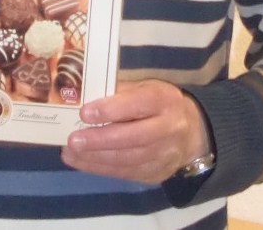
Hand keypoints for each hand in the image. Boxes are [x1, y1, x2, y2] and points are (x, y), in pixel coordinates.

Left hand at [61, 80, 210, 183]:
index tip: (85, 113)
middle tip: (73, 139)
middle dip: (100, 140)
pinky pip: (126, 173)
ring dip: (95, 158)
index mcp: (164, 100)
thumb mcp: (145, 88)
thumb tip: (84, 96)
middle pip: (133, 137)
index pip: (138, 104)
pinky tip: (82, 162)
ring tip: (70, 152)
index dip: (111, 109)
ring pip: (128, 160)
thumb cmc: (158, 104)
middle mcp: (168, 128)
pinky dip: (101, 168)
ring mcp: (165, 155)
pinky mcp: (157, 174)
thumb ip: (119, 92)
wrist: (191, 133)